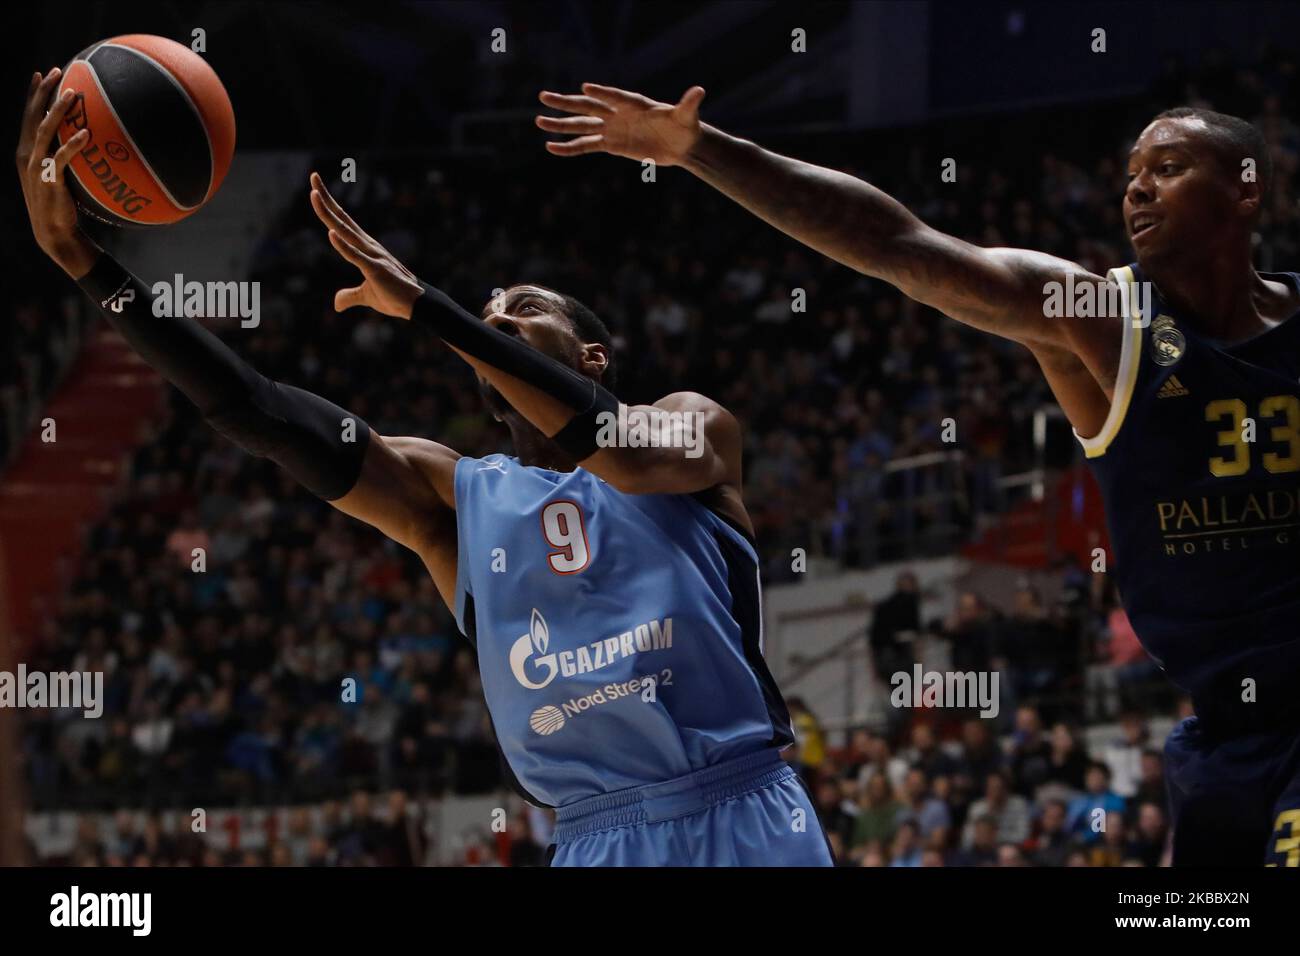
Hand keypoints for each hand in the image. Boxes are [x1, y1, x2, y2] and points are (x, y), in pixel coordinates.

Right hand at [16, 68, 98, 277]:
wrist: (54, 232)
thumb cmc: (63, 204)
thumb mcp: (60, 176)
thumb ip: (67, 157)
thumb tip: (91, 140)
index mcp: (27, 151)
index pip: (28, 116)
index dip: (33, 94)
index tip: (42, 72)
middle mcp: (26, 154)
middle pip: (31, 116)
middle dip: (41, 92)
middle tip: (56, 72)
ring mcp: (34, 166)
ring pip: (43, 131)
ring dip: (57, 111)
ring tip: (72, 94)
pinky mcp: (48, 180)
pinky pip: (60, 158)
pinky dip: (72, 144)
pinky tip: (86, 134)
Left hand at [309, 171, 422, 318]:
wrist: (418, 306)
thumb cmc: (395, 298)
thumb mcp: (367, 296)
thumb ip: (350, 296)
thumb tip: (336, 304)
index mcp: (365, 248)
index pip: (342, 223)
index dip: (329, 206)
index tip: (315, 189)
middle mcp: (368, 246)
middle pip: (342, 219)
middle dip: (326, 198)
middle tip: (313, 177)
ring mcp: (372, 256)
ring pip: (345, 231)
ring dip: (328, 214)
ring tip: (314, 195)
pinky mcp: (375, 270)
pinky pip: (356, 256)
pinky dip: (343, 246)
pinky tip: (331, 234)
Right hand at [536, 83, 704, 166]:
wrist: (681, 143)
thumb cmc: (685, 126)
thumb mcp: (687, 115)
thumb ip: (688, 103)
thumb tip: (699, 91)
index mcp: (634, 103)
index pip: (615, 97)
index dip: (603, 94)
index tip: (587, 88)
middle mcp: (618, 113)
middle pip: (588, 106)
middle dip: (567, 103)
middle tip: (544, 97)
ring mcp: (611, 128)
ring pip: (582, 126)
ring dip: (561, 125)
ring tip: (538, 121)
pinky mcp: (610, 144)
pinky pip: (586, 146)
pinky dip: (570, 148)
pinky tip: (552, 147)